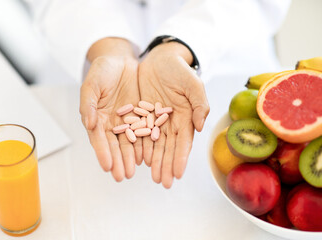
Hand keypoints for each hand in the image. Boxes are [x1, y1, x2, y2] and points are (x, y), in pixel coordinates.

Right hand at [79, 38, 141, 180]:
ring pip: (129, 143)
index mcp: (96, 118)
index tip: (107, 166)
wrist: (121, 60)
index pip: (98, 138)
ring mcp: (126, 121)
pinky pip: (143, 132)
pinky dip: (144, 145)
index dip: (102, 152)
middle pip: (114, 145)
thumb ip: (88, 103)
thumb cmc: (102, 70)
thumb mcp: (92, 84)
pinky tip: (147, 157)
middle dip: (118, 161)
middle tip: (122, 176)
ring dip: (130, 158)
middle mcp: (111, 123)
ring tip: (133, 172)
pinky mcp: (141, 116)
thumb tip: (89, 122)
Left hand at [138, 42, 209, 187]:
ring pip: (154, 144)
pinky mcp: (141, 114)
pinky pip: (139, 133)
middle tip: (164, 182)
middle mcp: (170, 122)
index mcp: (185, 117)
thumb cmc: (179, 70)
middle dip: (167, 165)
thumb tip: (200, 126)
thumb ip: (199, 104)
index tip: (178, 174)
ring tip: (153, 176)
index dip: (181, 158)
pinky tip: (138, 159)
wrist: (160, 58)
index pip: (183, 142)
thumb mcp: (193, 84)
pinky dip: (140, 146)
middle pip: (168, 147)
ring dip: (154, 161)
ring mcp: (155, 120)